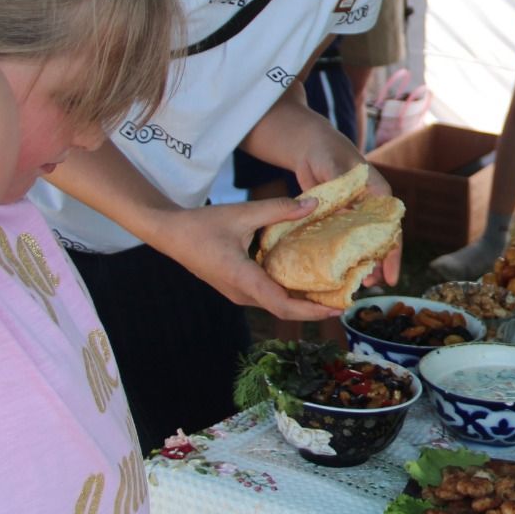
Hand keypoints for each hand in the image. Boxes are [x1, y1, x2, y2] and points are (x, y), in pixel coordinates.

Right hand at [153, 196, 338, 320]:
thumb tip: (314, 203)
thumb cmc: (202, 224)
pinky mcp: (238, 287)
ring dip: (303, 300)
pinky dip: (290, 291)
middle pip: (284, 309)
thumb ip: (278, 209)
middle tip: (344, 298)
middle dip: (315, 307)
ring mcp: (239, 293)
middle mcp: (242, 293)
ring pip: (277, 304)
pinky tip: (308, 279)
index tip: (336, 308)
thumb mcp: (242, 213)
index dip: (311, 310)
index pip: (282, 306)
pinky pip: (269, 295)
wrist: (170, 234)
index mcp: (243, 279)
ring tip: (333, 290)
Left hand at [287, 125, 397, 287]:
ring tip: (356, 283)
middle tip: (369, 285)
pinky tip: (337, 269)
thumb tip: (345, 220)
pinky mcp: (337, 218)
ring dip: (360, 262)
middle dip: (376, 264)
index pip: (390, 230)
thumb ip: (341, 193)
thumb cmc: (328, 152)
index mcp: (378, 195)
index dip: (392, 255)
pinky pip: (343, 240)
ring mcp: (354, 214)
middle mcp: (370, 208)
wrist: (310, 147)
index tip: (390, 278)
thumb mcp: (336, 169)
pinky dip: (343, 255)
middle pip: (378, 241)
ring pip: (361, 244)